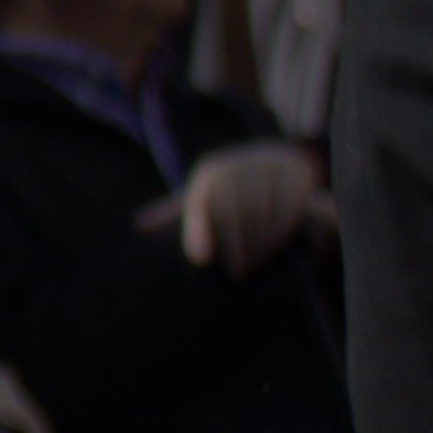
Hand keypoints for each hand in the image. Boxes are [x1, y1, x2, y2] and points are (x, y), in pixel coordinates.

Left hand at [146, 142, 326, 272]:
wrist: (274, 160)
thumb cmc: (228, 186)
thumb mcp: (202, 193)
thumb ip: (174, 211)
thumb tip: (139, 224)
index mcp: (207, 173)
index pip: (199, 205)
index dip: (197, 231)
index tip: (200, 261)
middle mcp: (234, 166)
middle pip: (232, 214)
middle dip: (234, 247)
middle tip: (236, 273)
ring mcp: (266, 168)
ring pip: (260, 213)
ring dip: (258, 244)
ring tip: (255, 262)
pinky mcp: (293, 175)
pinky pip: (286, 209)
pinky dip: (279, 231)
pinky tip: (274, 246)